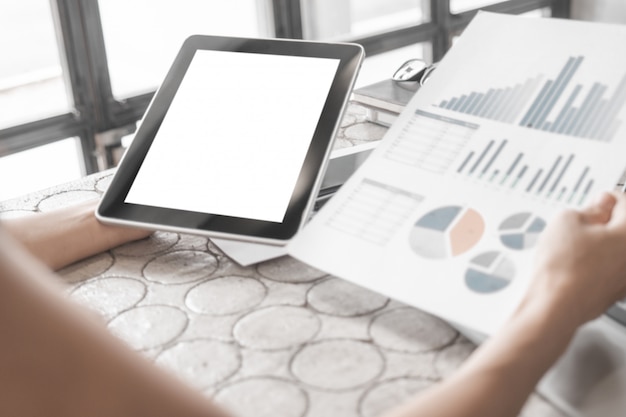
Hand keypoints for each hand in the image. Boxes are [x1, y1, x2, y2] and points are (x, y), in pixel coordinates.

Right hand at [526, 191, 625, 326]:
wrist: (556, 305)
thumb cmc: (563, 268)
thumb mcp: (566, 220)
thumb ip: (590, 208)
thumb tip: (600, 206)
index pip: (625, 202)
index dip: (607, 198)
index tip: (598, 200)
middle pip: (624, 229)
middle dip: (606, 223)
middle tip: (584, 222)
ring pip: (616, 251)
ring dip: (602, 245)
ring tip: (576, 246)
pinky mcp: (615, 293)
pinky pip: (611, 270)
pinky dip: (598, 265)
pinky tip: (577, 265)